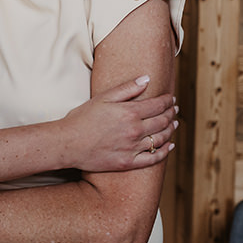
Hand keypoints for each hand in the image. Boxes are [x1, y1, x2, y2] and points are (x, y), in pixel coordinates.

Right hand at [59, 76, 177, 171]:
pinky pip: (153, 158)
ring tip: (174, 124)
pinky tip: (170, 146)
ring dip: (171, 130)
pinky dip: (165, 152)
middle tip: (174, 110)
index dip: (167, 101)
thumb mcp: (103, 98)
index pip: (158, 105)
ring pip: (161, 139)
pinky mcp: (129, 162)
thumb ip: (127, 88)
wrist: (68, 143)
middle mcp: (135, 131)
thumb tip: (147, 79)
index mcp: (130, 112)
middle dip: (171, 114)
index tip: (171, 98)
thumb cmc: (82, 118)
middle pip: (162, 121)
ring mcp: (133, 148)